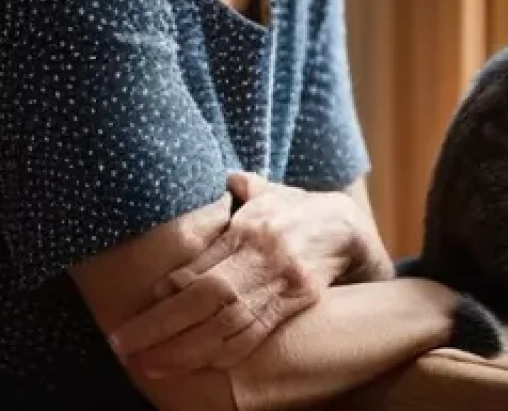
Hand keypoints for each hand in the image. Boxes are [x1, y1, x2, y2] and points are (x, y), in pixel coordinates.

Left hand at [109, 172, 392, 377]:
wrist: (346, 228)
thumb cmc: (295, 208)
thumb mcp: (266, 191)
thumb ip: (238, 187)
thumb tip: (216, 178)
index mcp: (253, 225)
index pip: (205, 262)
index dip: (170, 289)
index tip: (138, 305)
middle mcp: (268, 254)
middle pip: (211, 297)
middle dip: (163, 326)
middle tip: (124, 346)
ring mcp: (285, 281)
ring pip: (230, 324)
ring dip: (186, 350)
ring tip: (149, 365)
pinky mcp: (298, 302)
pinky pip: (256, 335)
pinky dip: (224, 354)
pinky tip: (195, 364)